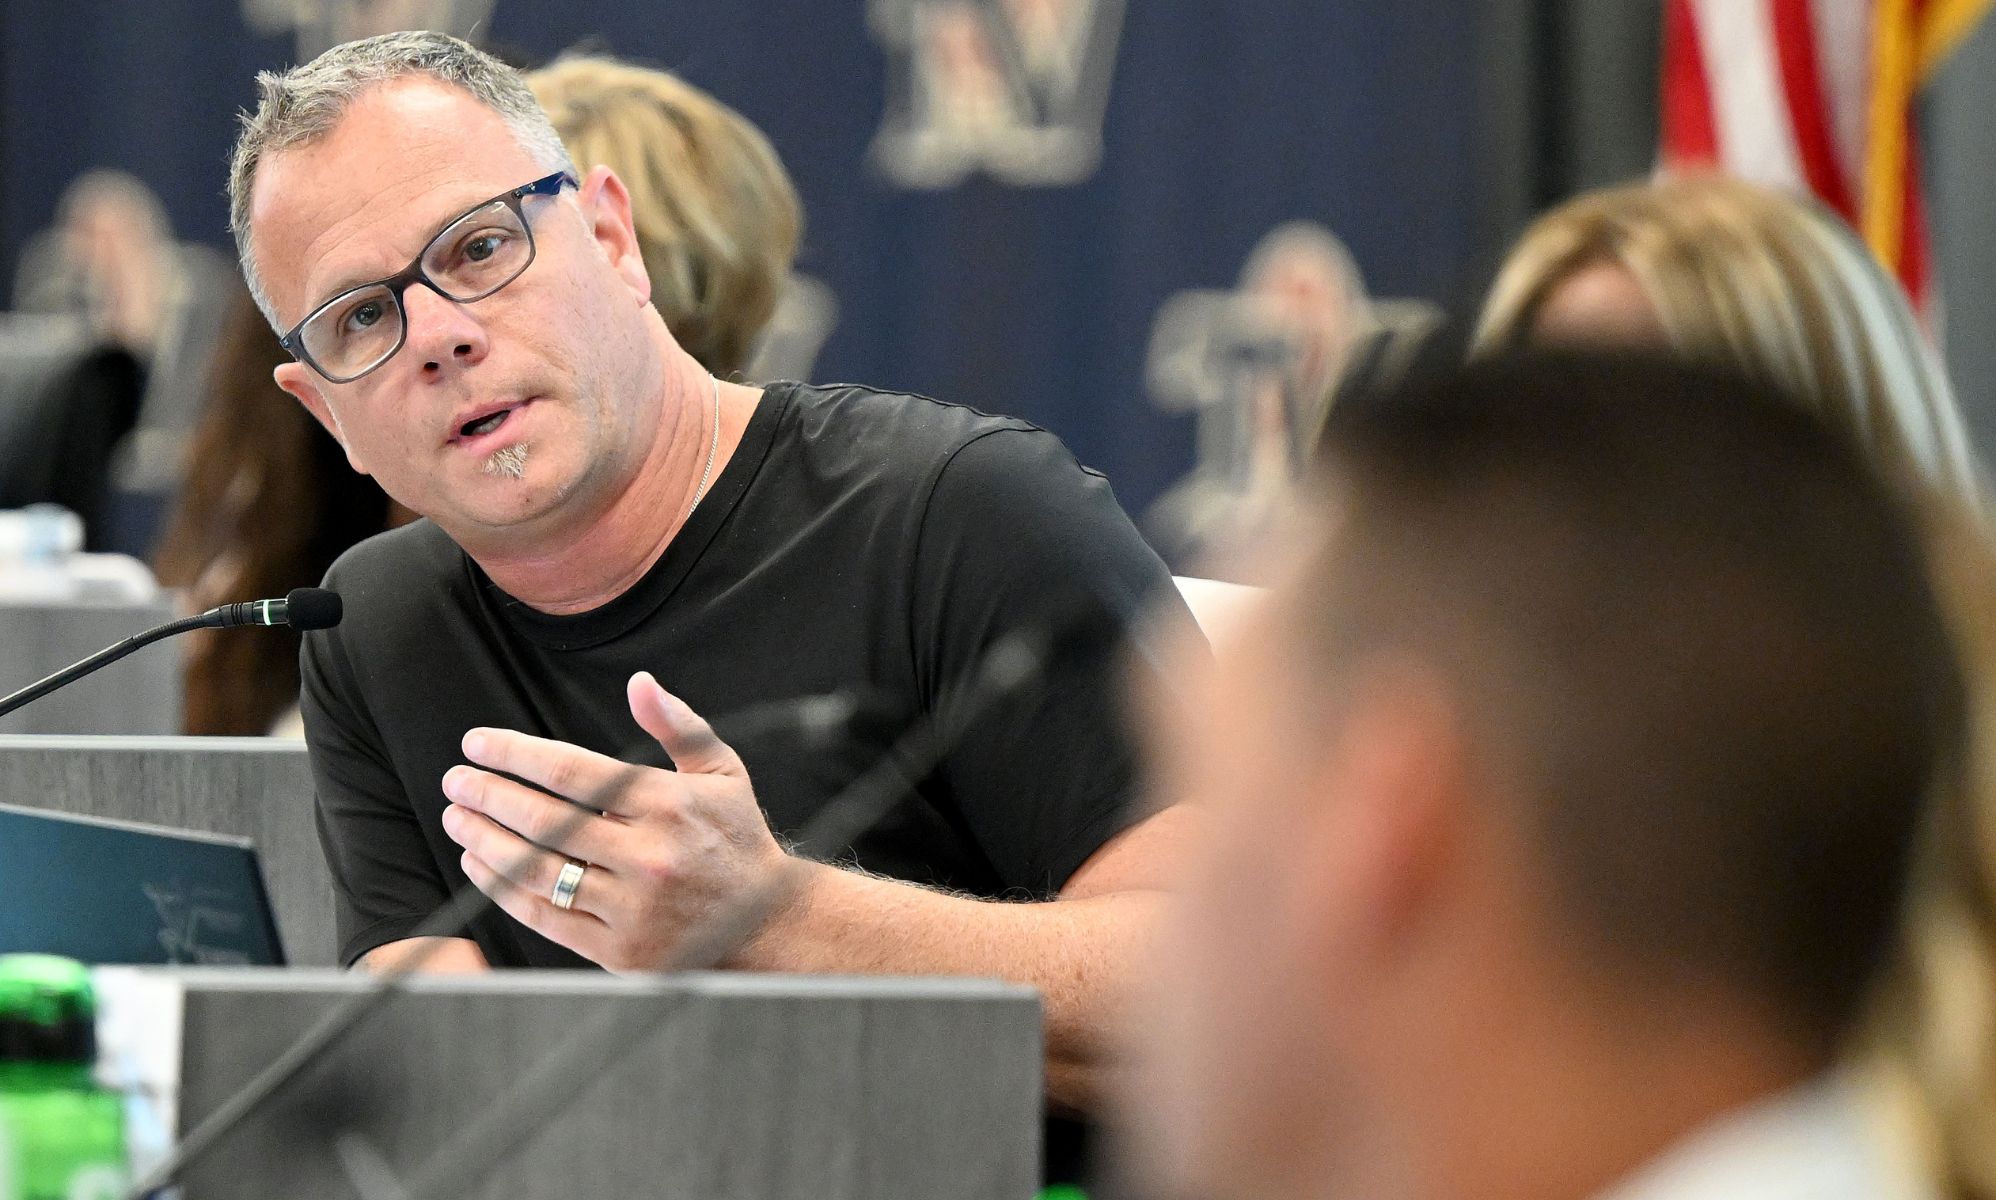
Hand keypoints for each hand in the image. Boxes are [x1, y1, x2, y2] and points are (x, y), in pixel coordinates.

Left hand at [439, 671, 793, 970]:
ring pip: (536, 869)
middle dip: (489, 795)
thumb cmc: (738, 841)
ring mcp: (630, 908)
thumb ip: (678, 726)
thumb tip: (640, 683)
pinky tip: (480, 864)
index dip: (516, 755)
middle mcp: (646, 857)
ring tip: (457, 817)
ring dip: (486, 840)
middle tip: (457, 780)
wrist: (770, 927)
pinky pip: (544, 916)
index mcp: (667, 805)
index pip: (572, 773)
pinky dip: (503, 888)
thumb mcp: (722, 773)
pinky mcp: (618, 951)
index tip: (478, 743)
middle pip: (544, 819)